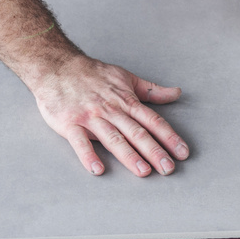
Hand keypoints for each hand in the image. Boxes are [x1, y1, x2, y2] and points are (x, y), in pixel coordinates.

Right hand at [29, 54, 189, 176]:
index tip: (182, 152)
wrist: (57, 66)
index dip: (169, 137)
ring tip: (144, 171)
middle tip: (168, 168)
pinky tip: (98, 169)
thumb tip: (177, 93)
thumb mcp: (125, 77)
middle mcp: (110, 109)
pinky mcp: (70, 123)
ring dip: (129, 155)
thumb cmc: (92, 74)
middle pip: (136, 132)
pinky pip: (80, 142)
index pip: (152, 120)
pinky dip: (88, 155)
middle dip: (154, 151)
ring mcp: (90, 117)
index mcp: (125, 100)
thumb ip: (151, 90)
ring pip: (113, 138)